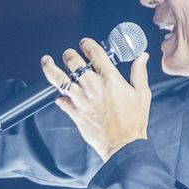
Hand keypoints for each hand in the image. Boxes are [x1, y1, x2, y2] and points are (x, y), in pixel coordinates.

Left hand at [44, 37, 149, 162]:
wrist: (124, 145)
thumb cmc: (133, 122)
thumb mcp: (142, 94)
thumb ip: (139, 73)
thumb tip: (142, 57)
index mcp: (110, 80)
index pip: (95, 53)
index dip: (87, 44)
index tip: (85, 43)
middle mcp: (93, 87)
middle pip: (73, 62)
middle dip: (69, 54)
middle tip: (69, 54)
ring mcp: (81, 100)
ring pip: (60, 79)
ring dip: (51, 68)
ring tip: (46, 61)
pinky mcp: (75, 113)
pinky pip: (60, 100)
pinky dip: (59, 96)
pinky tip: (59, 93)